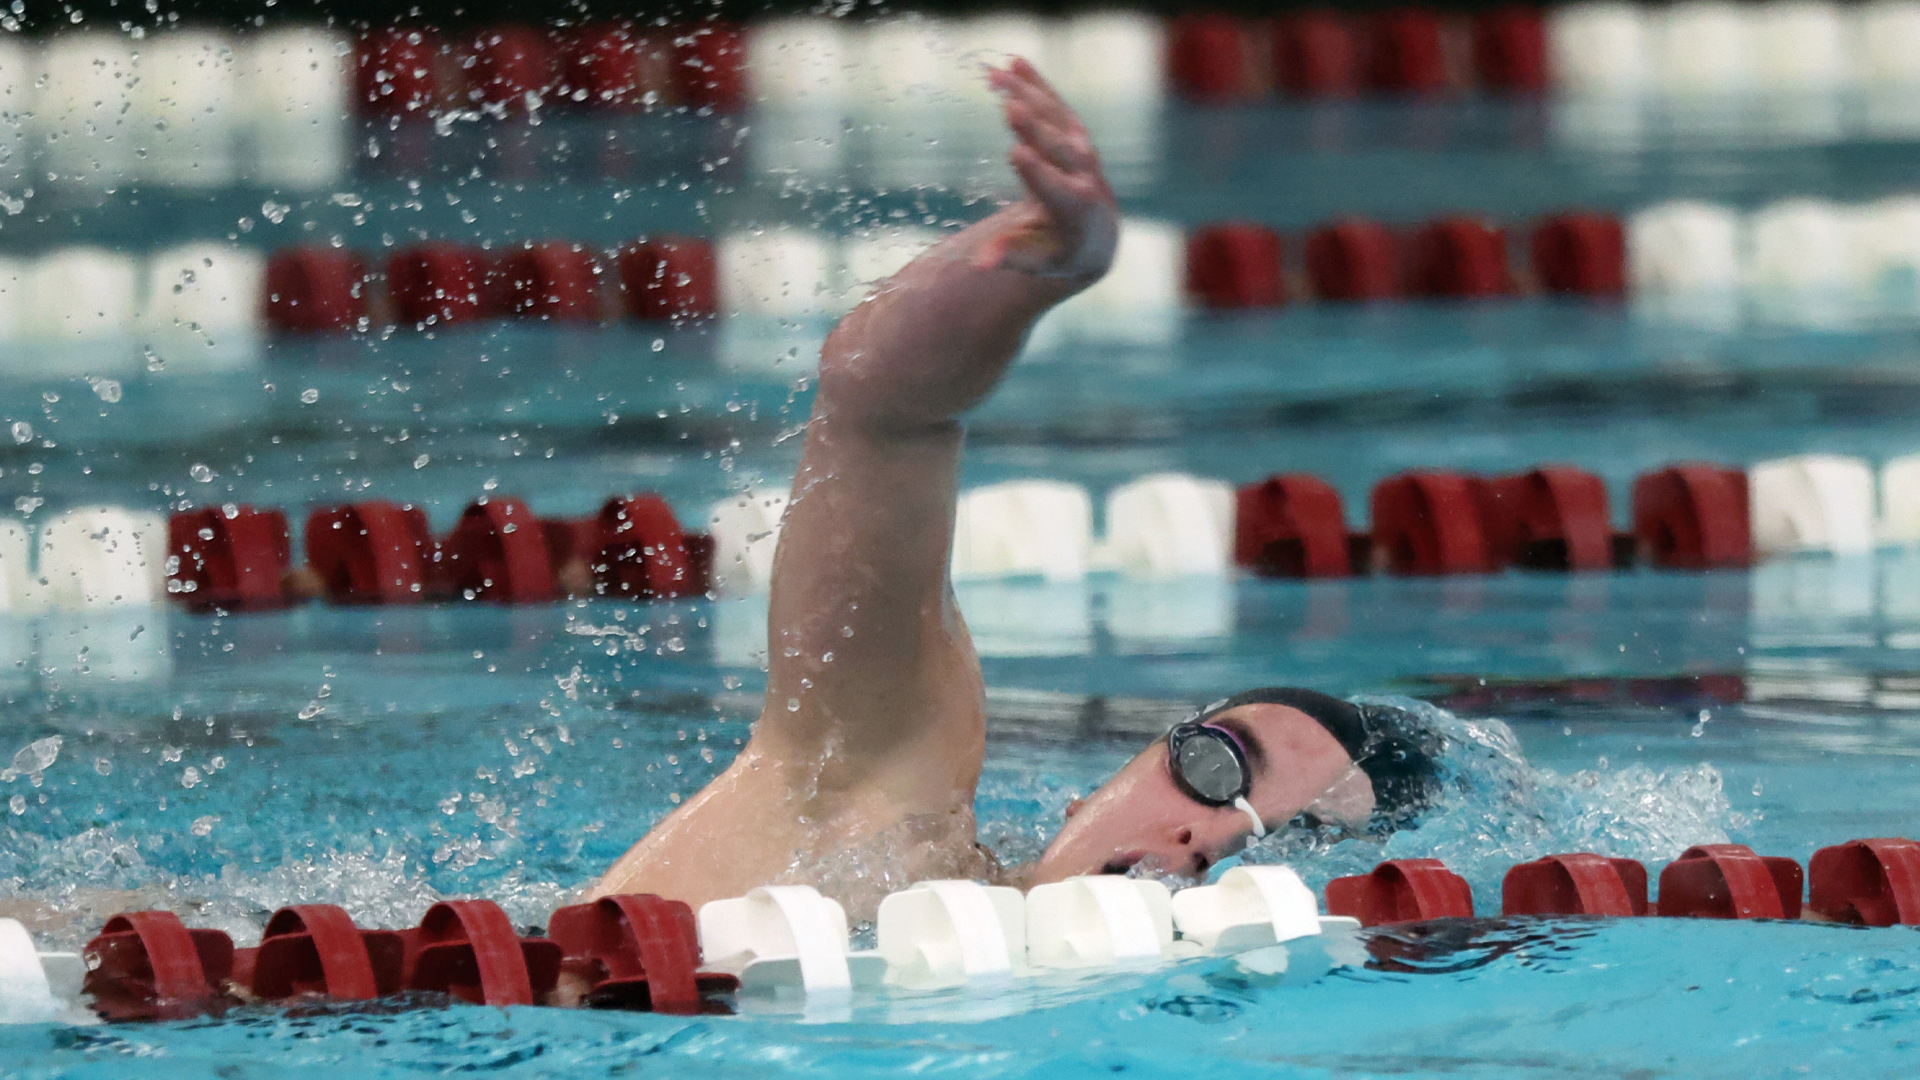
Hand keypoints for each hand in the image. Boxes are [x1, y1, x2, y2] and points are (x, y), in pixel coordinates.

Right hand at [974, 58, 1118, 282]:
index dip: (1037, 171)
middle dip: (1034, 127)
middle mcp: (1084, 175)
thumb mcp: (1036, 259)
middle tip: (1010, 106)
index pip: (1055, 188)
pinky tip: (1013, 63)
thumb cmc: (1057, 250)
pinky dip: (1036, 84)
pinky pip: (1056, 104)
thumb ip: (1009, 256)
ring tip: (997, 75)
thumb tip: (979, 264)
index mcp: (1076, 210)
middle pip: (1057, 147)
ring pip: (1056, 118)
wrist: (1096, 232)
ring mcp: (1082, 150)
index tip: (1016, 153)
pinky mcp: (1075, 132)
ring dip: (1028, 95)